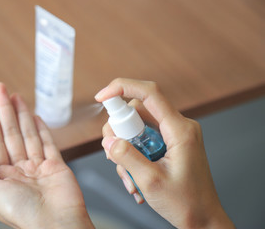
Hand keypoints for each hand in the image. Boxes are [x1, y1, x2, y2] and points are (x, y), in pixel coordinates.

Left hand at [0, 83, 93, 228]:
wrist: (56, 222)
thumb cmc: (23, 213)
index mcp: (3, 176)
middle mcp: (20, 168)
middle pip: (11, 132)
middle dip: (5, 110)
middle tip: (0, 88)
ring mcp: (39, 166)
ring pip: (28, 133)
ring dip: (22, 113)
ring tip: (15, 95)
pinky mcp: (56, 164)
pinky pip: (47, 142)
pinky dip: (41, 128)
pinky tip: (35, 116)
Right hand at [95, 78, 233, 228]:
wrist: (202, 219)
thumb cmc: (186, 203)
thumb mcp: (151, 181)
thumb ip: (127, 157)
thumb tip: (110, 140)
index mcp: (180, 130)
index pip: (150, 93)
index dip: (122, 88)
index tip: (102, 96)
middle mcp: (178, 127)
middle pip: (138, 110)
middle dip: (119, 130)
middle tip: (114, 153)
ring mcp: (173, 135)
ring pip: (136, 126)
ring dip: (124, 149)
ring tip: (129, 176)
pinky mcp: (168, 143)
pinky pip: (142, 139)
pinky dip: (132, 156)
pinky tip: (134, 178)